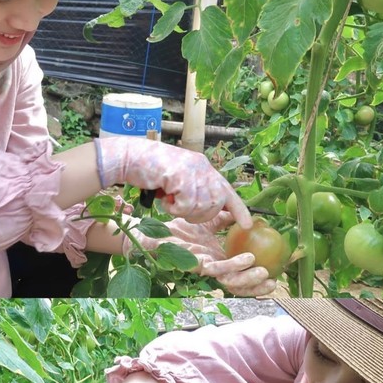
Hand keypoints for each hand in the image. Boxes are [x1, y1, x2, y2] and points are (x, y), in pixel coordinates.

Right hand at [95, 137, 251, 228]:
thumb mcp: (180, 178)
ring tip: (170, 198)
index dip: (239, 210)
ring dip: (183, 211)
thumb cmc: (152, 170)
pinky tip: (165, 196)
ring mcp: (194, 172)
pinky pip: (186, 206)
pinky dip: (174, 208)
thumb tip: (207, 208)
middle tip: (180, 206)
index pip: (228, 192)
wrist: (133, 157)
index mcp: (205, 169)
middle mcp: (204, 169)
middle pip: (215, 206)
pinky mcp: (183, 178)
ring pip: (201, 208)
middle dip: (199, 214)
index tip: (249, 225)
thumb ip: (195, 189)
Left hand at [125, 212, 276, 296]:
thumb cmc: (180, 228)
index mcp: (219, 261)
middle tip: (272, 281)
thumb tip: (248, 215)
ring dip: (246, 278)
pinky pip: (215, 269)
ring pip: (228, 281)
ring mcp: (205, 269)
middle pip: (238, 286)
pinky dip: (231, 265)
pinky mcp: (195, 265)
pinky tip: (245, 259)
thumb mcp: (209, 220)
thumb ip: (226, 218)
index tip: (275, 279)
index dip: (258, 281)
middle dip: (256, 287)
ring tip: (259, 268)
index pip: (241, 277)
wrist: (156, 230)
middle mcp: (213, 269)